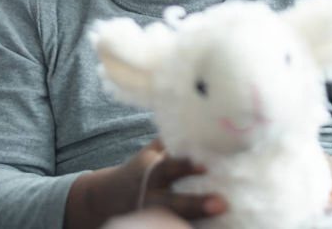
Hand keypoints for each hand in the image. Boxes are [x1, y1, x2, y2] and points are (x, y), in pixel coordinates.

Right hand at [65, 139, 226, 228]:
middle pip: (173, 202)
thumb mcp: (150, 153)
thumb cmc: (141, 171)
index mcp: (151, 173)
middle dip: (196, 204)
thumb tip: (199, 114)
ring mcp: (153, 217)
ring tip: (224, 217)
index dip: (187, 166)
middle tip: (222, 203)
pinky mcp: (158, 227)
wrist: (108, 201)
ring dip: (198, 221)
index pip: (169, 168)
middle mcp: (151, 197)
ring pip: (174, 222)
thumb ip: (172, 139)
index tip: (206, 164)